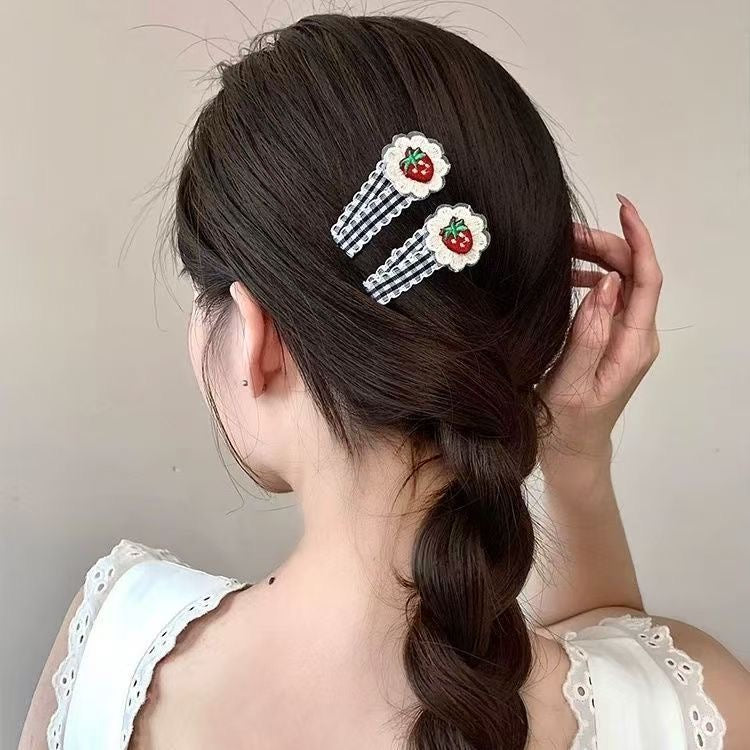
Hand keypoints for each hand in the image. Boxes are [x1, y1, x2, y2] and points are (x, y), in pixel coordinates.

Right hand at [538, 194, 662, 464]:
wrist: (570, 449)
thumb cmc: (567, 424)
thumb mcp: (571, 382)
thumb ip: (589, 334)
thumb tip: (608, 284)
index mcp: (635, 345)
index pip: (647, 280)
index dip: (638, 240)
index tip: (623, 208)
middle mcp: (637, 336)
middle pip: (632, 274)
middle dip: (605, 244)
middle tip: (565, 233)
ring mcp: (625, 336)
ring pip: (619, 281)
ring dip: (594, 258)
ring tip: (559, 250)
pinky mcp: (610, 338)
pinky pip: (607, 296)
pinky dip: (588, 277)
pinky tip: (564, 276)